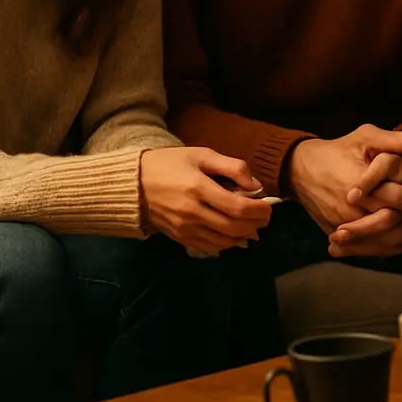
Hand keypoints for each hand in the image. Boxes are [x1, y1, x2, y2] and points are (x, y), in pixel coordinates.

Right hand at [139, 147, 272, 255]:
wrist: (132, 183)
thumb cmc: (170, 164)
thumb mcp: (202, 154)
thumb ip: (232, 167)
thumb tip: (256, 187)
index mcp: (198, 188)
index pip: (237, 207)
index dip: (259, 210)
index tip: (269, 206)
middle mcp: (191, 212)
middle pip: (233, 227)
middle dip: (256, 224)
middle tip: (265, 217)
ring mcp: (184, 228)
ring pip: (223, 241)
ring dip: (244, 236)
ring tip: (254, 226)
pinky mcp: (179, 237)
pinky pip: (209, 246)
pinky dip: (227, 244)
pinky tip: (236, 236)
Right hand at [330, 132, 401, 256]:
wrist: (299, 167)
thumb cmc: (336, 150)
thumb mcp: (363, 137)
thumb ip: (390, 141)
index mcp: (359, 184)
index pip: (393, 199)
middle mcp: (348, 208)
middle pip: (385, 226)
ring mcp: (339, 222)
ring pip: (372, 240)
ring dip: (394, 244)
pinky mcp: (332, 230)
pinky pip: (358, 246)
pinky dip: (377, 249)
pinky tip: (391, 248)